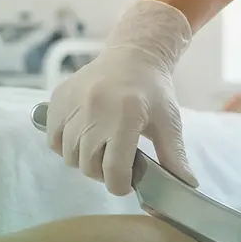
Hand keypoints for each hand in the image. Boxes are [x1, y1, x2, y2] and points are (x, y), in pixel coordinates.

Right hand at [46, 0, 197, 195]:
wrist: (133, 54)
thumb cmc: (153, 90)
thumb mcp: (169, 123)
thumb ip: (174, 157)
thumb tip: (187, 187)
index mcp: (124, 115)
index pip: (113, 169)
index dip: (120, 185)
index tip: (126, 183)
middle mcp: (94, 109)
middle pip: (88, 165)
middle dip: (103, 174)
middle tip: (115, 164)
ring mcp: (72, 102)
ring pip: (69, 155)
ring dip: (84, 160)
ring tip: (100, 149)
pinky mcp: (57, 98)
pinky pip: (53, 138)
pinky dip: (65, 146)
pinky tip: (83, 138)